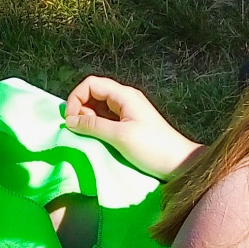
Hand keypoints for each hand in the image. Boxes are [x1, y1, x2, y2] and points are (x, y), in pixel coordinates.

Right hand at [64, 77, 199, 179]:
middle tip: (82, 130)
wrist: (179, 163)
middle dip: (81, 109)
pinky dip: (97, 126)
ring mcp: (127, 111)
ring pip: (98, 107)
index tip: (71, 120)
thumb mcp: (119, 136)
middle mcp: (125, 99)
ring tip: (91, 136)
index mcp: (124, 95)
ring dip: (88, 119)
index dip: (76, 98)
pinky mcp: (129, 124)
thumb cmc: (152, 147)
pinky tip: (98, 139)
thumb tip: (69, 120)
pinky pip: (106, 118)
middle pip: (93, 93)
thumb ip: (93, 126)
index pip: (91, 84)